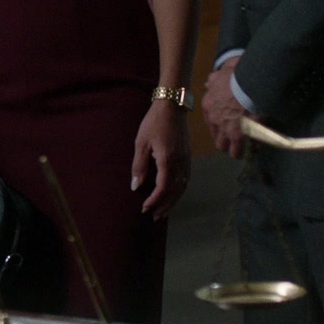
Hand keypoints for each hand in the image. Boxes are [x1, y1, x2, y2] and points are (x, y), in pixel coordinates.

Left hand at [132, 101, 190, 218]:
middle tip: (154, 217)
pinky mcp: (188, 157)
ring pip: (182, 187)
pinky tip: (173, 196)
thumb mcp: (141, 142)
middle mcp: (180, 163)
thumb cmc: (154, 122)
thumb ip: (139, 166)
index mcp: (167, 159)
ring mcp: (187, 160)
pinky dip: (179, 191)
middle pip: (175, 191)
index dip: (155, 200)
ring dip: (173, 202)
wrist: (173, 106)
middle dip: (164, 206)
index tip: (145, 208)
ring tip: (163, 212)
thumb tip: (135, 186)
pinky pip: (186, 180)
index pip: (163, 187)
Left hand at [202, 58, 246, 158]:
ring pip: (223, 146)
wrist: (248, 82)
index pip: (209, 119)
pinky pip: (237, 150)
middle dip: (223, 138)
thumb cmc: (237, 75)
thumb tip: (208, 82)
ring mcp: (224, 128)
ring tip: (239, 149)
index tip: (226, 123)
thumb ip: (214, 80)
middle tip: (233, 137)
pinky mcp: (237, 135)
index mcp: (208, 104)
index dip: (218, 123)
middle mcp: (213, 118)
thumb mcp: (221, 74)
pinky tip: (251, 150)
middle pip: (215, 135)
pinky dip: (243, 151)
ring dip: (231, 148)